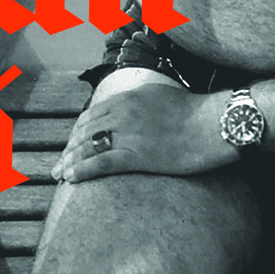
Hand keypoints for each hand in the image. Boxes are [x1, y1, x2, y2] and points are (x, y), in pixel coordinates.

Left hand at [54, 85, 233, 182]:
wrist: (215, 123)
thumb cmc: (195, 111)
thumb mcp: (160, 95)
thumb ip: (139, 101)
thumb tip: (126, 108)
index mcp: (126, 98)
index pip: (91, 116)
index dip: (77, 133)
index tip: (71, 145)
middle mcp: (122, 113)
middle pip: (85, 132)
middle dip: (69, 149)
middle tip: (59, 164)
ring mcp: (129, 134)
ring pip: (89, 147)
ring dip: (70, 161)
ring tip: (59, 174)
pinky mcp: (138, 155)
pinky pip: (102, 163)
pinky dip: (83, 170)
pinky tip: (72, 178)